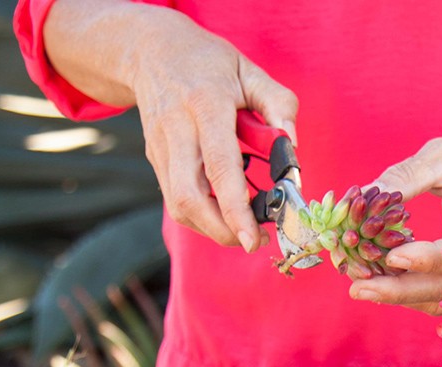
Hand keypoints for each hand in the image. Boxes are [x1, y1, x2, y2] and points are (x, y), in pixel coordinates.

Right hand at [126, 10, 297, 250]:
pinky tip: (225, 214)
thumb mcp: (250, 71)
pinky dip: (203, 218)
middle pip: (191, 197)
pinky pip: (177, 201)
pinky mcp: (156, 159)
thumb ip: (279, 105)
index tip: (253, 239)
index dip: (236, 208)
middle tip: (255, 241)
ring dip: (214, 229)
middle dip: (223, 231)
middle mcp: (177, 128)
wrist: (149, 49)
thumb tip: (292, 145)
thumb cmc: (209, 63)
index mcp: (205, 104)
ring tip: (245, 229)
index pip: (219, 166)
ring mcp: (161, 147)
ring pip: (180, 205)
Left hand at [349, 129, 441, 311]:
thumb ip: (406, 176)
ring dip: (404, 296)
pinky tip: (382, 285)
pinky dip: (412, 292)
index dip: (431, 258)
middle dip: (405, 290)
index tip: (392, 257)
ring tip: (363, 288)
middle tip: (360, 289)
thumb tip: (364, 195)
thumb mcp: (441, 155)